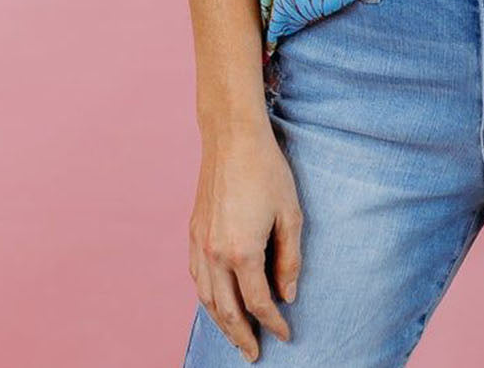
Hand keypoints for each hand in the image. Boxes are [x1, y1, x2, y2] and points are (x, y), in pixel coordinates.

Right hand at [188, 118, 302, 362]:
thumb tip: (287, 295)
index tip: (286, 334)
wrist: (232, 137)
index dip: (274, 322)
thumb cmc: (267, 171)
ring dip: (222, 323)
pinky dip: (207, 298)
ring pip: (207, 299)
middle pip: (228, 311)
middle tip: (254, 354)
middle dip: (242, 336)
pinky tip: (216, 303)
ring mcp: (200, 244)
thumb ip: (290, 258)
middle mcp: (215, 254)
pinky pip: (197, 278)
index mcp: (242, 252)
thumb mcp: (290, 213)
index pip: (259, 303)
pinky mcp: (193, 232)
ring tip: (237, 337)